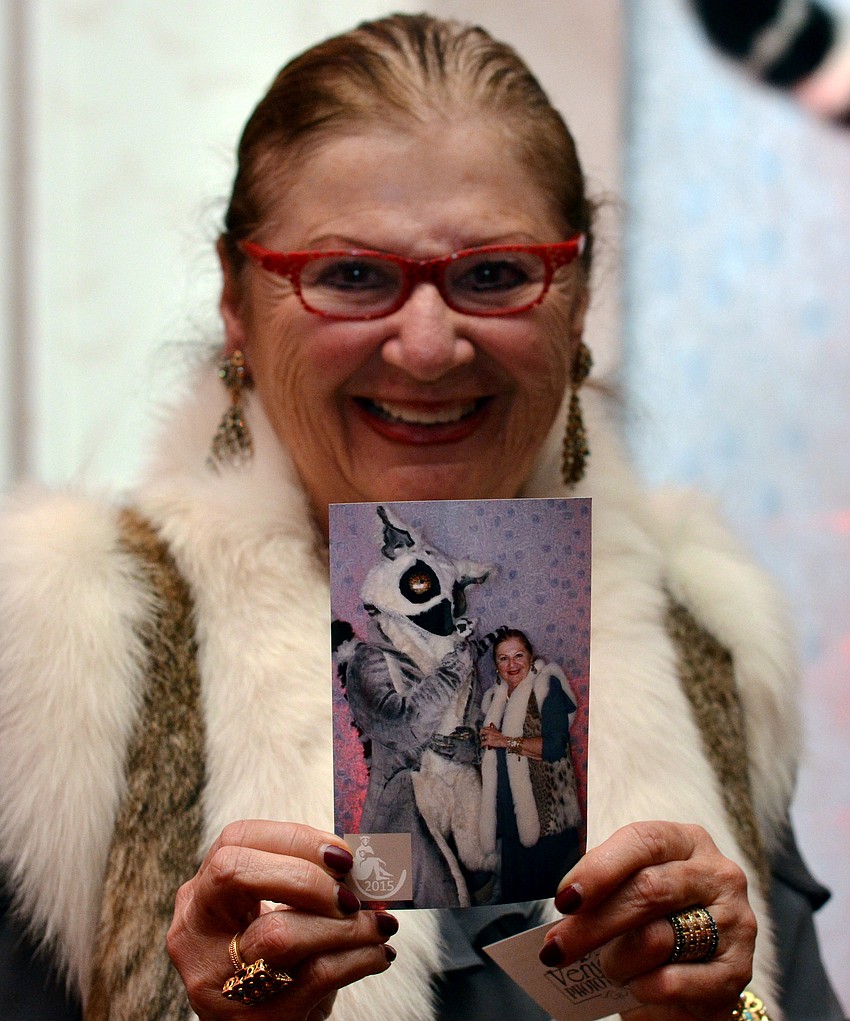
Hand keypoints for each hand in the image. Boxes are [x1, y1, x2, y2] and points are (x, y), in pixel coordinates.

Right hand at [167, 820, 397, 1019]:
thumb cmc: (277, 962)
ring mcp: (221, 981)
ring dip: (346, 924)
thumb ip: (300, 880)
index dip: (294, 839)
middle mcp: (197, 935)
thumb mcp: (270, 914)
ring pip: (280, 932)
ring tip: (379, 925)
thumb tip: (360, 857)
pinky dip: (360, 958)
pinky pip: (317, 974)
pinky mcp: (257, 1019)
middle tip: (348, 891)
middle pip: (235, 873)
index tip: (340, 854)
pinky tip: (378, 953)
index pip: (235, 841)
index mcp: (201, 897)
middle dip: (304, 875)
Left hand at [479, 723, 507, 748]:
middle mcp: (489, 731)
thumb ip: (491, 731)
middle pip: (481, 731)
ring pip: (482, 738)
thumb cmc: (501, 737)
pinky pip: (483, 743)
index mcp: (491, 729)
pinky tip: (481, 746)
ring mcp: (488, 736)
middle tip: (480, 736)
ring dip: (482, 740)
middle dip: (480, 734)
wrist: (504, 741)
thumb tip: (486, 733)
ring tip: (483, 742)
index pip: (484, 728)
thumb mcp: (496, 732)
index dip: (482, 730)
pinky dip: (482, 745)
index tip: (481, 732)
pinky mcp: (488, 741)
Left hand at [539, 821, 756, 1020]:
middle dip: (594, 924)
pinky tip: (636, 987)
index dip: (600, 869)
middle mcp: (718, 875)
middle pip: (649, 890)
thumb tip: (566, 902)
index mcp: (687, 842)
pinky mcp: (738, 971)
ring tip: (606, 967)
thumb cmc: (656, 919)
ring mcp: (735, 922)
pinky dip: (644, 988)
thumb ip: (607, 887)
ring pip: (658, 938)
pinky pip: (675, 981)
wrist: (700, 975)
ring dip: (618, 960)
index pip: (644, 842)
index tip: (565, 899)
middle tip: (556, 949)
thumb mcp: (633, 889)